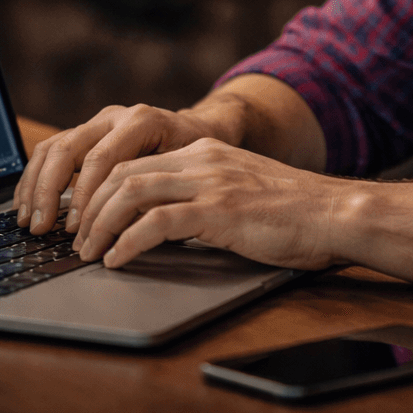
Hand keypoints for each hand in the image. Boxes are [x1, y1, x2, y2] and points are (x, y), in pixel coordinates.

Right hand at [14, 104, 221, 233]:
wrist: (200, 132)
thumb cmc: (196, 158)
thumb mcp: (185, 174)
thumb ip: (154, 195)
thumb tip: (123, 232)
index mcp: (140, 121)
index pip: (100, 159)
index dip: (84, 197)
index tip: (75, 230)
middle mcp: (115, 116)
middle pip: (67, 149)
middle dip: (48, 192)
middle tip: (41, 228)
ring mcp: (97, 123)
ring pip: (53, 148)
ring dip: (35, 187)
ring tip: (28, 221)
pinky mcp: (86, 134)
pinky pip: (51, 151)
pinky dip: (35, 179)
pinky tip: (28, 205)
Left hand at [72, 137, 351, 270]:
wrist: (335, 214)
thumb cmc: (295, 213)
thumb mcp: (241, 192)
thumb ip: (204, 197)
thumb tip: (164, 225)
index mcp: (204, 152)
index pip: (133, 163)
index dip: (100, 191)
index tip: (85, 218)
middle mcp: (202, 159)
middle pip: (122, 173)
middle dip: (90, 209)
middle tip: (76, 240)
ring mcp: (210, 182)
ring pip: (130, 193)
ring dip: (100, 226)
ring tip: (88, 253)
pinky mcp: (218, 211)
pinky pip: (156, 224)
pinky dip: (128, 243)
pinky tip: (117, 261)